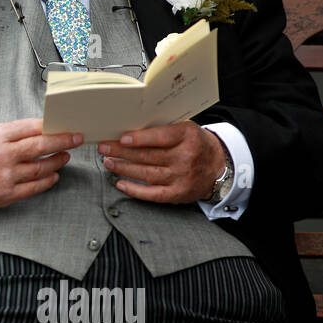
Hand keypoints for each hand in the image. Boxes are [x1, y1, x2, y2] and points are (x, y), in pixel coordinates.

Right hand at [0, 118, 80, 210]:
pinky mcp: (7, 193)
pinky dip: (48, 180)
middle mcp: (1, 155)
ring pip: (41, 168)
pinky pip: (35, 187)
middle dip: (62, 142)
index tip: (65, 127)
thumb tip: (43, 130)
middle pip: (40, 146)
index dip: (52, 127)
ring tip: (64, 156)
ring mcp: (5, 176)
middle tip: (75, 139)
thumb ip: (14, 132)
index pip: (32, 128)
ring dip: (57, 161)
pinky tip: (53, 175)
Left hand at [97, 121, 226, 203]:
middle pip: (148, 155)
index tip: (122, 139)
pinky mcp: (178, 193)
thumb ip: (163, 129)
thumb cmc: (195, 144)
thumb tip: (129, 130)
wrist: (218, 166)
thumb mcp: (185, 129)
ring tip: (108, 162)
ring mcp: (182, 177)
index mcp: (188, 136)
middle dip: (122, 152)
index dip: (140, 139)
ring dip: (123, 168)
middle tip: (104, 148)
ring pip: (146, 173)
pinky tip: (120, 183)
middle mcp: (186, 157)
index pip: (161, 137)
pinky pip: (152, 193)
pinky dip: (134, 189)